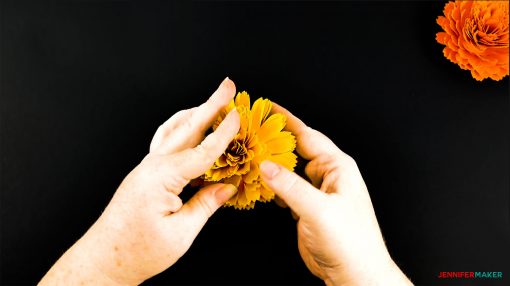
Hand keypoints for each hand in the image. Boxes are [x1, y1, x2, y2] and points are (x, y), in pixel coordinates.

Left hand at [40, 78, 239, 284]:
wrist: (105, 259)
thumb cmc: (138, 251)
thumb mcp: (181, 233)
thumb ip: (206, 205)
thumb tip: (227, 187)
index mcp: (162, 177)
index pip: (202, 150)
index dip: (225, 133)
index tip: (240, 116)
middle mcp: (152, 166)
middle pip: (187, 128)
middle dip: (210, 105)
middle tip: (227, 86)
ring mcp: (146, 168)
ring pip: (173, 131)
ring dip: (194, 114)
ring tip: (212, 103)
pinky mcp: (145, 174)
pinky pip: (165, 144)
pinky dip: (182, 131)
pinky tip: (190, 132)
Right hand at [260, 104, 412, 285]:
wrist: (355, 274)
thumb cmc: (351, 243)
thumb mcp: (319, 210)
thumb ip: (291, 187)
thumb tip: (266, 165)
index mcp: (338, 167)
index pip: (307, 135)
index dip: (286, 119)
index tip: (267, 106)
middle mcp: (328, 176)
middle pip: (297, 150)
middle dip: (274, 140)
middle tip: (251, 130)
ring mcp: (318, 192)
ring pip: (290, 170)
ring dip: (272, 164)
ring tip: (250, 154)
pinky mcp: (308, 208)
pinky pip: (287, 189)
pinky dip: (273, 185)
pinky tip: (261, 184)